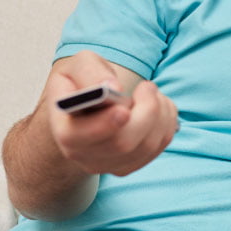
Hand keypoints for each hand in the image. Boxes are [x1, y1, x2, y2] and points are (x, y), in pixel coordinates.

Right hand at [46, 51, 178, 175]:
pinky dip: (166, 122)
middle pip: (122, 144)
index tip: (123, 109)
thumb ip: (90, 72)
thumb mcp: (77, 65)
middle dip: (145, 111)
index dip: (104, 125)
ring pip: (146, 146)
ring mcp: (107, 164)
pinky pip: (159, 146)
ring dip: (160, 113)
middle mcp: (82, 154)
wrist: (86, 103)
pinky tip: (157, 106)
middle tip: (147, 86)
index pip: (77, 137)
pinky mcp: (130, 164)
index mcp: (64, 129)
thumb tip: (112, 88)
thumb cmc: (81, 82)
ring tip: (150, 92)